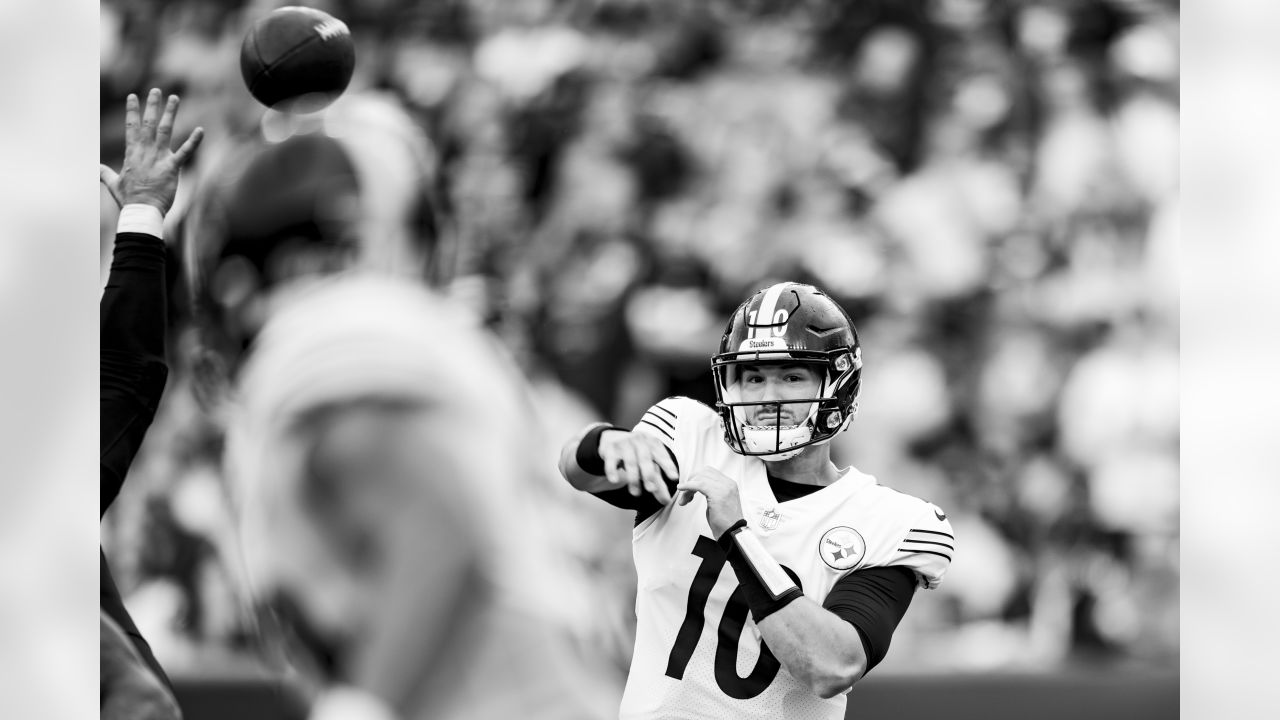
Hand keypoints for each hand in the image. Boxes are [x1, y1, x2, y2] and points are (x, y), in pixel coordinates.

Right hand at [100, 88, 203, 212]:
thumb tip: (95, 168)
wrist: (141, 212)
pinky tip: (201, 130)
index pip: (131, 127)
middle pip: (148, 123)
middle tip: (156, 90)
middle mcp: (145, 152)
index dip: (132, 111)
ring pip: (165, 130)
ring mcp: (159, 158)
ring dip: (170, 113)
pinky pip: (185, 152)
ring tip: (175, 98)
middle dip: (152, 106)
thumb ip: (105, 173)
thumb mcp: (113, 183)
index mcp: (132, 153)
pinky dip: (193, 141)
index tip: (133, 96)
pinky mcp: (172, 168)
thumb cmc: (129, 200)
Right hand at [598, 429, 678, 504]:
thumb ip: (657, 479)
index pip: (661, 455)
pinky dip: (613, 471)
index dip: (668, 466)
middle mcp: (640, 441)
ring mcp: (625, 444)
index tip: (674, 477)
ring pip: (630, 462)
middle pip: (645, 459)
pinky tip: (615, 480)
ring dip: (633, 479)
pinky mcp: (610, 449)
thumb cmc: (635, 452)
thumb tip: (666, 501)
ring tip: (636, 493)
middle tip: (652, 489)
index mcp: (652, 443)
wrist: (611, 437)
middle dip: (649, 475)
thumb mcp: (648, 461)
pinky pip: (612, 461)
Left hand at [677, 466, 744, 536]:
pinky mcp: (718, 494)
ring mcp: (724, 488)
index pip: (709, 472)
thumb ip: (710, 493)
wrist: (732, 533)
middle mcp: (728, 483)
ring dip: (688, 487)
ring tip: (684, 499)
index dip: (696, 479)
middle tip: (685, 495)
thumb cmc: (724, 523)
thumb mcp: (718, 503)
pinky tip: (682, 489)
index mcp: (729, 484)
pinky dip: (688, 486)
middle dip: (691, 481)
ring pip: (700, 478)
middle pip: (704, 472)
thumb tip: (695, 488)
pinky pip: (699, 484)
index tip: (689, 489)